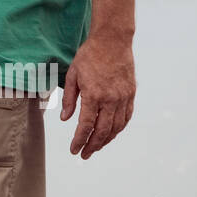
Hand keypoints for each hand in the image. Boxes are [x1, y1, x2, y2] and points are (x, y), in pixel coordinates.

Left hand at [60, 34, 135, 159]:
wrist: (113, 41)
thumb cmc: (89, 56)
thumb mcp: (72, 75)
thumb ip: (70, 99)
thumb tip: (66, 119)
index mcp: (94, 95)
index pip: (86, 125)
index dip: (80, 140)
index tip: (74, 150)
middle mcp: (111, 99)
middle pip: (103, 131)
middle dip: (93, 146)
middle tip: (84, 154)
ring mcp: (123, 98)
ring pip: (116, 127)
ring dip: (106, 140)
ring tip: (96, 146)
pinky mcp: (131, 95)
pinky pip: (126, 117)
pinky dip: (118, 129)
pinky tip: (111, 133)